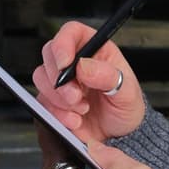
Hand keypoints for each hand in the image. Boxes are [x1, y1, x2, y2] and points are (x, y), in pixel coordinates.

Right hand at [34, 20, 144, 142]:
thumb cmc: (125, 107)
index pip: (72, 32)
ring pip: (41, 77)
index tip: (65, 63)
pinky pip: (42, 102)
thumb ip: (109, 77)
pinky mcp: (52, 101)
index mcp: (96, 50)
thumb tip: (85, 66)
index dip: (63, 43)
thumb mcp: (127, 92)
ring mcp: (61, 81)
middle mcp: (75, 62)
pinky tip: (75, 119)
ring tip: (82, 108)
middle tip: (77, 96)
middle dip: (59, 78)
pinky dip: (57, 113)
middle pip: (50, 53)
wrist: (117, 136)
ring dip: (59, 97)